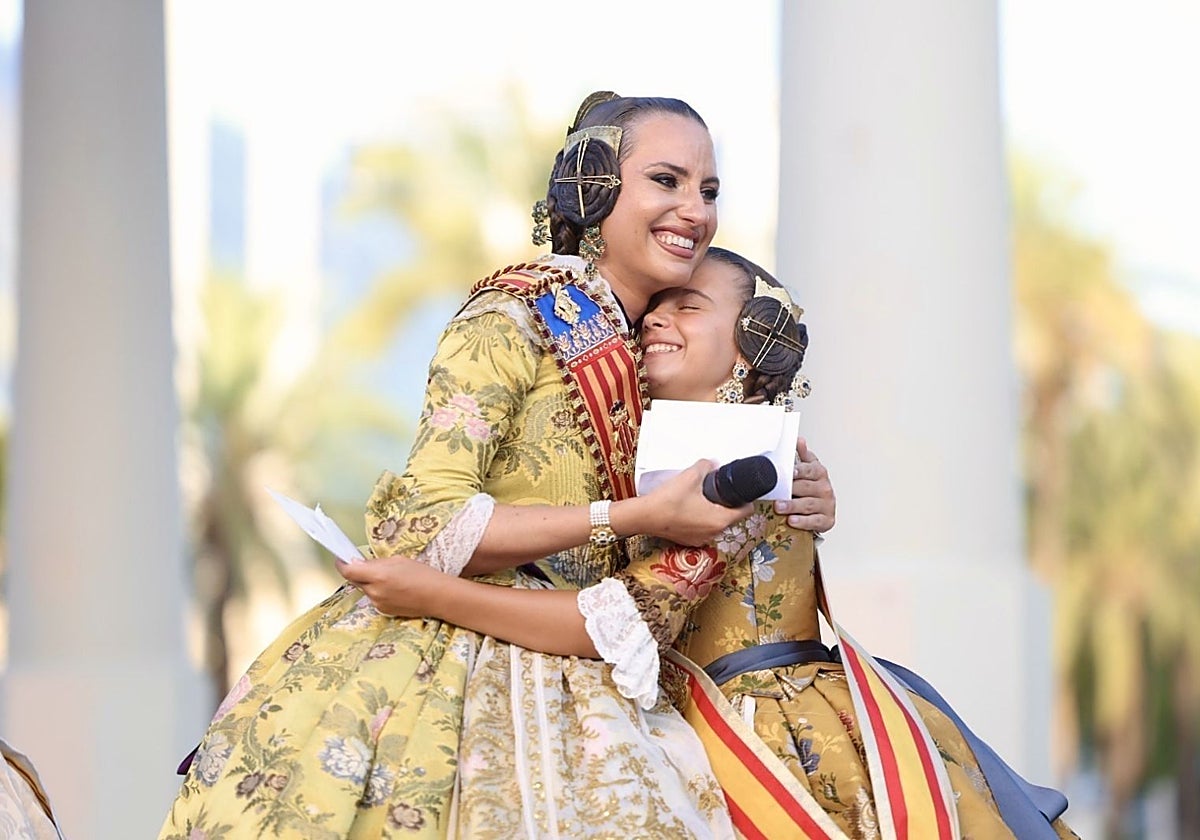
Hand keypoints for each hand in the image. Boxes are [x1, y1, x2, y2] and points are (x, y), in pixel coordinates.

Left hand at [335, 555, 457, 617]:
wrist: (437, 596)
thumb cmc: (422, 574)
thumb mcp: (398, 560)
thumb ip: (376, 562)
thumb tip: (359, 563)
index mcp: (377, 575)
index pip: (348, 571)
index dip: (341, 564)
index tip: (340, 558)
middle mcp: (374, 591)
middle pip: (355, 581)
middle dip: (358, 572)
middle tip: (369, 565)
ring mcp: (378, 603)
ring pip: (366, 589)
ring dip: (370, 582)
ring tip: (390, 578)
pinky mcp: (384, 611)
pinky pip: (374, 598)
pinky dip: (378, 591)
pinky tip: (394, 588)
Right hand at [619, 459, 751, 546]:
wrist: (643, 516)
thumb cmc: (668, 500)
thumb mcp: (690, 476)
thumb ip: (706, 466)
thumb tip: (712, 464)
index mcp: (720, 520)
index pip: (747, 511)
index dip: (745, 498)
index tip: (738, 489)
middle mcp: (714, 533)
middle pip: (731, 517)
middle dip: (727, 503)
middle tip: (716, 490)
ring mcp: (701, 539)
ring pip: (716, 523)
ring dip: (713, 512)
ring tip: (700, 498)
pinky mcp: (689, 541)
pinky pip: (702, 528)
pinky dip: (700, 519)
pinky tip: (688, 508)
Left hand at [776, 437, 835, 532]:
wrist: (821, 509)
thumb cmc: (811, 488)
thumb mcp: (808, 469)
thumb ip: (803, 455)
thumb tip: (799, 440)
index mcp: (819, 473)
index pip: (810, 470)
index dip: (800, 471)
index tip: (791, 472)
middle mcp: (825, 488)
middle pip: (807, 488)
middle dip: (792, 490)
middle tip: (778, 493)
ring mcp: (827, 504)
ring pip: (808, 505)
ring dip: (793, 506)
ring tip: (779, 507)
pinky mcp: (827, 520)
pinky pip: (815, 521)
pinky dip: (803, 522)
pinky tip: (792, 520)